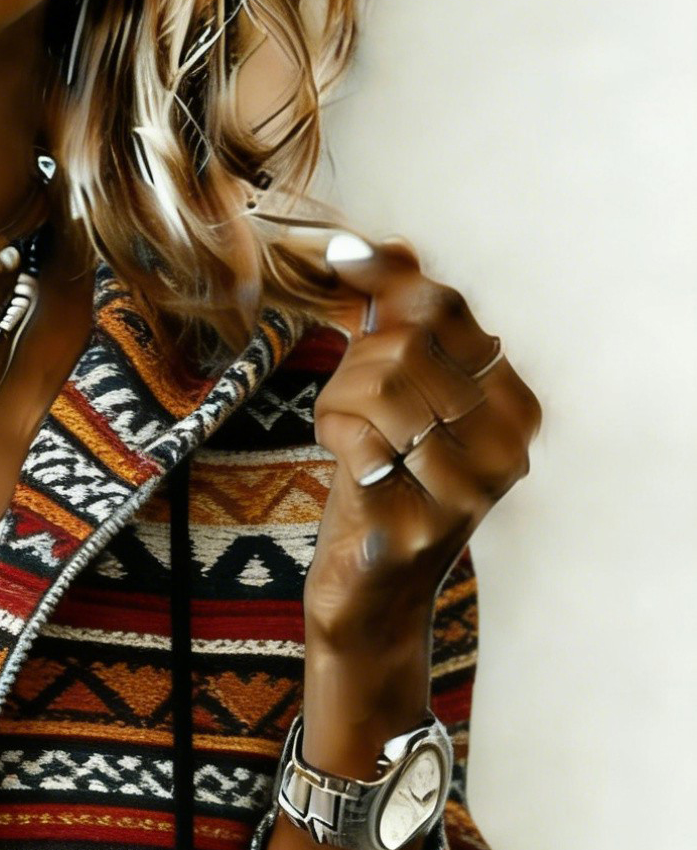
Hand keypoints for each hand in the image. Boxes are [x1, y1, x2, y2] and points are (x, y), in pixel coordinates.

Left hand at [306, 233, 539, 665]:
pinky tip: (338, 455)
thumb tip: (382, 246)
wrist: (369, 602)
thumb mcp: (401, 403)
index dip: (387, 280)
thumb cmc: (383, 491)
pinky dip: (333, 433)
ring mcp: (464, 493)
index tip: (339, 261)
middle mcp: (505, 450)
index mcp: (516, 410)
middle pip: (409, 343)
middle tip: (342, 402)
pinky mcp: (413, 526)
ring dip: (338, 398)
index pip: (447, 310)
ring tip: (340, 432)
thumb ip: (403, 328)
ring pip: (381, 384)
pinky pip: (358, 438)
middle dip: (354, 361)